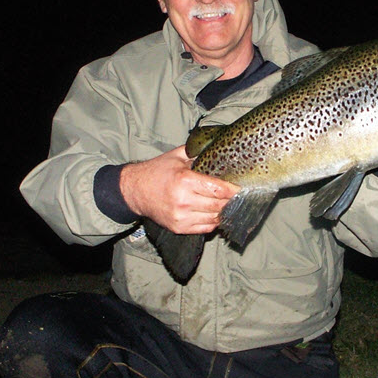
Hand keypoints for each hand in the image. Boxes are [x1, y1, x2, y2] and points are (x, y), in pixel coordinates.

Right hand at [119, 146, 238, 233]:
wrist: (135, 190)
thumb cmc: (157, 171)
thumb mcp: (177, 156)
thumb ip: (198, 152)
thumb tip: (219, 149)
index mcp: (185, 180)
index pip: (218, 189)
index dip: (233, 190)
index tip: (242, 189)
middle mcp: (184, 201)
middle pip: (219, 205)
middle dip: (231, 201)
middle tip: (239, 196)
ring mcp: (181, 217)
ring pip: (214, 218)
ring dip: (224, 212)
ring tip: (230, 205)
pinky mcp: (178, 227)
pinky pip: (204, 228)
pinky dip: (213, 221)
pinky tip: (216, 213)